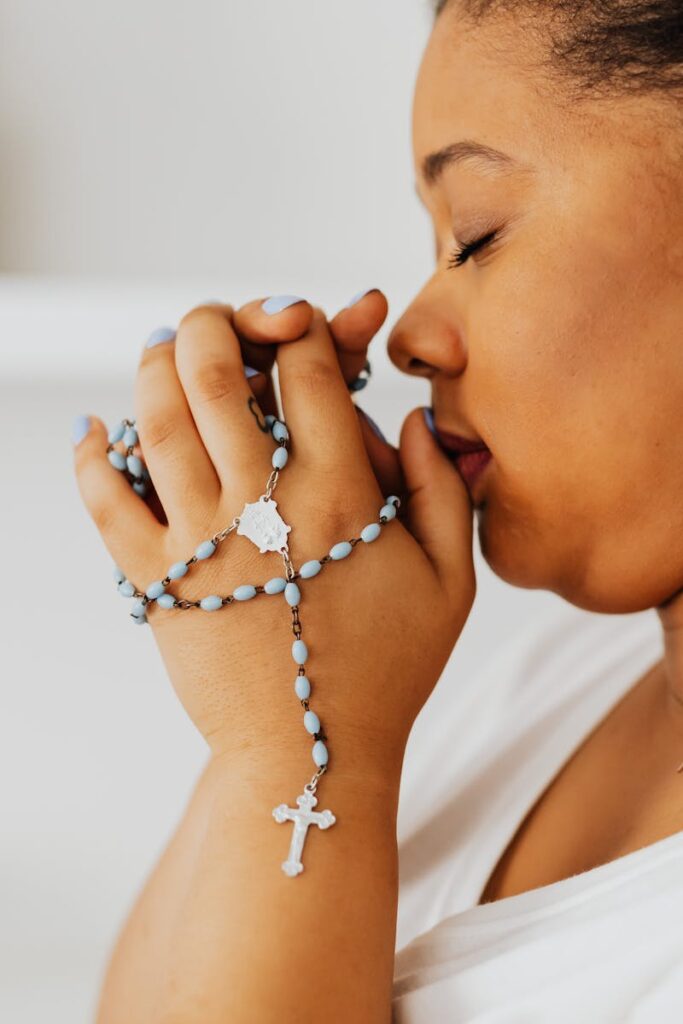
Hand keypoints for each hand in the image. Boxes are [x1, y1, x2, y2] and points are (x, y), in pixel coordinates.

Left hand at [73, 299, 476, 785]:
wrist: (310, 754)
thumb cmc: (387, 668)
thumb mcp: (451, 580)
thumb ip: (443, 489)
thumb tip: (413, 418)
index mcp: (341, 494)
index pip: (305, 368)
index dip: (302, 325)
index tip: (301, 325)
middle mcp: (264, 504)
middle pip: (216, 374)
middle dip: (214, 323)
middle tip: (216, 320)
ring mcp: (201, 541)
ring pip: (157, 421)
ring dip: (156, 367)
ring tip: (166, 348)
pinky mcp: (157, 581)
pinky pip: (106, 501)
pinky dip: (91, 456)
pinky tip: (91, 428)